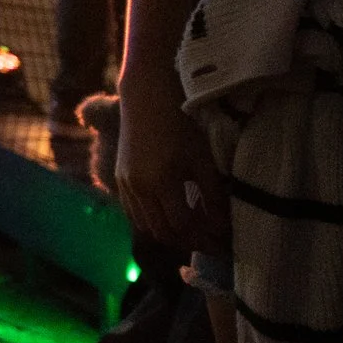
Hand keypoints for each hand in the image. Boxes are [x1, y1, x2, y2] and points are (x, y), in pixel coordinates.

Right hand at [115, 81, 228, 250]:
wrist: (146, 100)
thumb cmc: (180, 126)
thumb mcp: (202, 160)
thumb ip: (212, 196)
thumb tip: (221, 227)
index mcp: (160, 183)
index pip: (182, 227)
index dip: (203, 238)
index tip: (221, 242)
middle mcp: (138, 188)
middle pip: (162, 231)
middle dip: (187, 241)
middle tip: (209, 241)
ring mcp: (125, 185)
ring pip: (145, 225)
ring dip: (168, 232)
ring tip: (191, 228)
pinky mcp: (120, 179)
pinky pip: (134, 212)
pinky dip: (152, 220)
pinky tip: (169, 213)